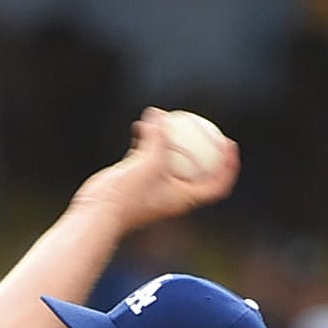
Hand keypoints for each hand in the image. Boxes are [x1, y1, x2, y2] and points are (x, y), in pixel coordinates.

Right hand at [73, 108, 238, 232]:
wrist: (98, 214)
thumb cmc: (126, 196)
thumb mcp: (147, 162)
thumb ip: (156, 137)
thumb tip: (157, 113)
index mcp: (185, 198)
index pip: (217, 185)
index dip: (229, 166)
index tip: (230, 144)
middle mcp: (173, 194)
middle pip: (200, 172)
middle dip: (207, 151)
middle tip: (210, 129)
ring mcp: (156, 188)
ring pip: (172, 162)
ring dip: (174, 142)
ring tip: (172, 120)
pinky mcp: (138, 182)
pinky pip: (149, 158)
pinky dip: (148, 142)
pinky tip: (140, 125)